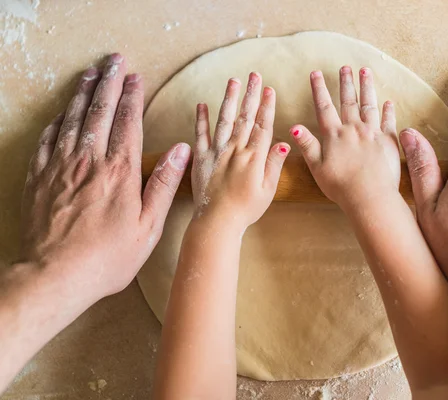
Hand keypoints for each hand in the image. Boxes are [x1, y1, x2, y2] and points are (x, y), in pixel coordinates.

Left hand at [20, 54, 190, 298]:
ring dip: (83, 93)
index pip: (128, 122)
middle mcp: (89, 161)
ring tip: (90, 74)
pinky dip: (58, 120)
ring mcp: (60, 166)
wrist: (54, 275)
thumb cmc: (106, 257)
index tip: (135, 78)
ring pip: (72, 118)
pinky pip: (48, 138)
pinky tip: (63, 112)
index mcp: (120, 171)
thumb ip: (163, 184)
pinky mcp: (39, 177)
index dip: (132, 97)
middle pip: (99, 111)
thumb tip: (181, 151)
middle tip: (113, 61)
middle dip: (108, 82)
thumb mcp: (148, 226)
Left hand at [191, 73, 289, 227]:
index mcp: (253, 157)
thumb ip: (274, 164)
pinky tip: (202, 104)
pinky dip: (201, 119)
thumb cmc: (246, 209)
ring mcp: (217, 152)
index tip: (269, 89)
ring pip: (224, 120)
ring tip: (233, 81)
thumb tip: (284, 142)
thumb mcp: (267, 190)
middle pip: (245, 117)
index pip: (263, 125)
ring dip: (229, 99)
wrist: (217, 221)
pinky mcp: (201, 159)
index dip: (267, 106)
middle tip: (255, 75)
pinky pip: (200, 135)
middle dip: (251, 95)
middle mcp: (235, 150)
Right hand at [289, 67, 400, 210]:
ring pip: (369, 105)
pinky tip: (388, 102)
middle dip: (345, 82)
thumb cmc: (341, 186)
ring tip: (366, 72)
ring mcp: (373, 133)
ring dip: (367, 87)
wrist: (370, 196)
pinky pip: (389, 121)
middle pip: (348, 101)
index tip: (315, 73)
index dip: (319, 89)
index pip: (324, 107)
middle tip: (345, 67)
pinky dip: (388, 111)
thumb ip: (307, 145)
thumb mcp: (317, 167)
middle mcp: (354, 129)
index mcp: (334, 135)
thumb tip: (294, 126)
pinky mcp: (389, 142)